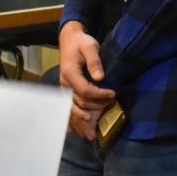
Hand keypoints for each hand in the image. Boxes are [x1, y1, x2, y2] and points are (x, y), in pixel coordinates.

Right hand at [58, 21, 115, 135]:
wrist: (69, 40)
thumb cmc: (81, 43)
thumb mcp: (90, 46)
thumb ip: (94, 61)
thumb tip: (100, 77)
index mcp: (69, 73)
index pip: (84, 90)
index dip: (99, 94)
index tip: (113, 94)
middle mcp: (64, 84)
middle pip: (77, 103)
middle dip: (91, 112)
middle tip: (103, 120)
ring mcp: (63, 89)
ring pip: (70, 110)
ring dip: (80, 123)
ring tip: (90, 135)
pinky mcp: (65, 91)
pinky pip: (67, 109)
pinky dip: (72, 120)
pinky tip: (78, 131)